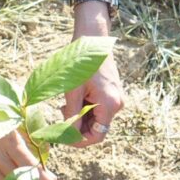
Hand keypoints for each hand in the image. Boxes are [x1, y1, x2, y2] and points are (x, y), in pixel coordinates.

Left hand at [63, 2, 123, 146]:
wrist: (93, 39)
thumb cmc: (81, 63)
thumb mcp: (73, 90)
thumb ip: (72, 115)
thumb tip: (67, 135)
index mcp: (110, 105)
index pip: (97, 135)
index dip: (80, 140)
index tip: (64, 138)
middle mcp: (117, 104)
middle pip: (97, 127)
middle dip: (78, 126)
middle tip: (62, 115)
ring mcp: (116, 98)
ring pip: (96, 118)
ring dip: (80, 116)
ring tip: (66, 102)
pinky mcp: (112, 92)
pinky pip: (98, 108)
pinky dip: (85, 107)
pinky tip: (74, 97)